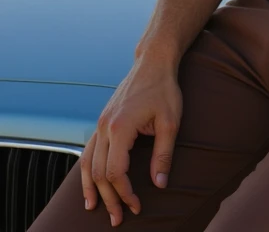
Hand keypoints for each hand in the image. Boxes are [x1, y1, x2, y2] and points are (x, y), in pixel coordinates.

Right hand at [80, 59, 182, 225]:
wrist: (153, 62)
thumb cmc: (164, 89)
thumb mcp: (170, 122)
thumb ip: (163, 154)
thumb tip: (160, 184)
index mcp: (120, 127)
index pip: (115, 172)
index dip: (125, 193)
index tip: (137, 205)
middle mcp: (105, 126)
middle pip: (99, 172)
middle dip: (109, 198)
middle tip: (119, 218)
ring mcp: (100, 123)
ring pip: (87, 163)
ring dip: (92, 188)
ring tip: (95, 208)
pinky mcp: (102, 121)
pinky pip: (88, 151)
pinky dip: (87, 171)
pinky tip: (91, 184)